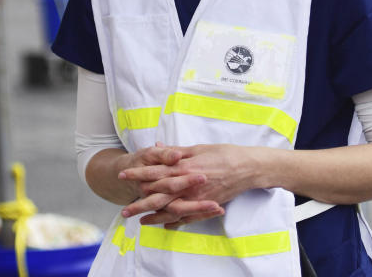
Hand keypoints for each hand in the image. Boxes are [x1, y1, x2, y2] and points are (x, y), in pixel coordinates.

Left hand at [121, 144, 265, 223]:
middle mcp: (188, 184)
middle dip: (140, 202)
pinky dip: (175, 222)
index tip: (123, 175)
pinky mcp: (206, 205)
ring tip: (140, 221)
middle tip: (124, 210)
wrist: (248, 168)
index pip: (155, 171)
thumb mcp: (199, 148)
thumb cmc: (224, 154)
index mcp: (184, 166)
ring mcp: (197, 198)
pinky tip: (164, 225)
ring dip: (154, 216)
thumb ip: (176, 151)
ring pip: (171, 210)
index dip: (138, 174)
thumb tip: (159, 147)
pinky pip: (188, 217)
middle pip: (159, 195)